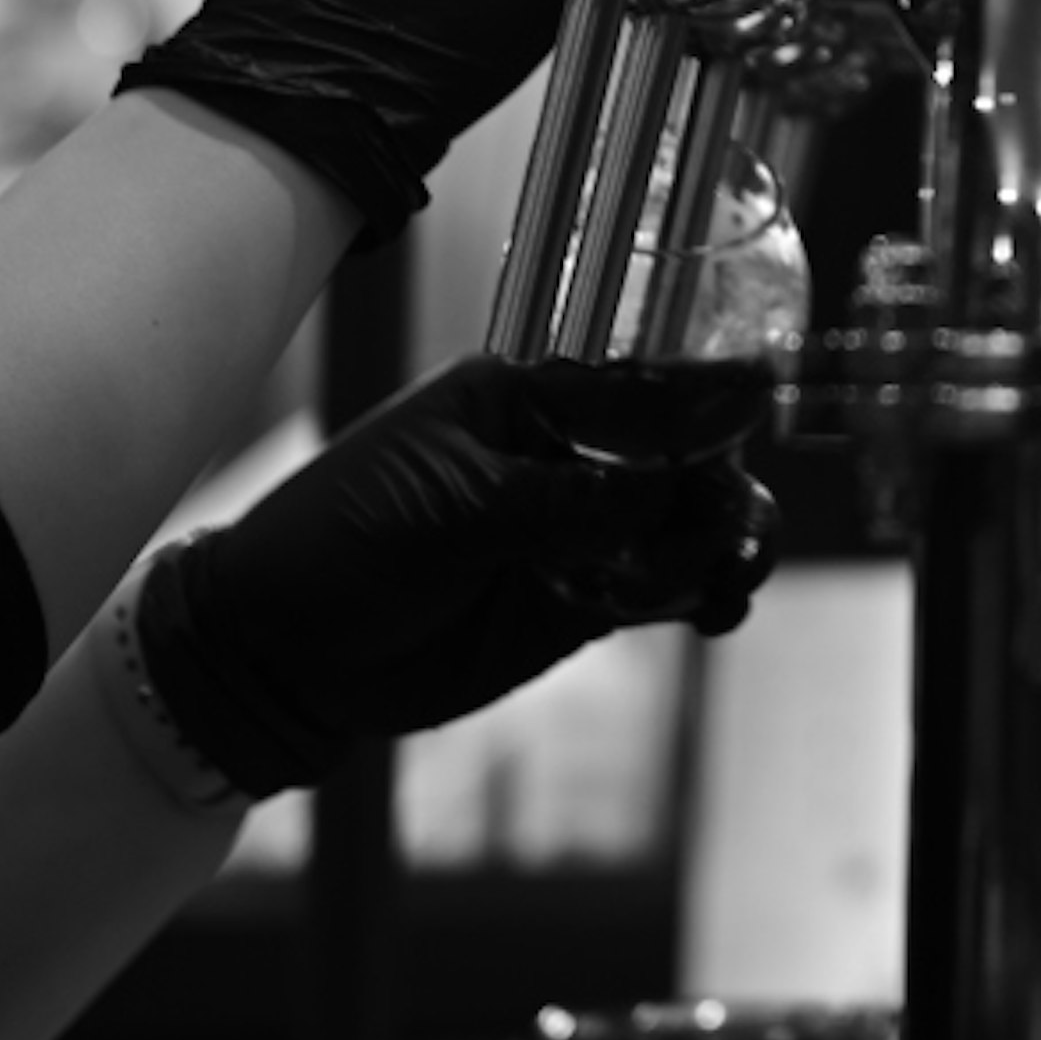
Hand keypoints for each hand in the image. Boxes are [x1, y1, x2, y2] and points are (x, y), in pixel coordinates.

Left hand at [132, 355, 779, 803]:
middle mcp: (564, 457)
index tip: (760, 390)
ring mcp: (576, 533)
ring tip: (727, 573)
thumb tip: (675, 488)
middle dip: (719, 480)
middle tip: (731, 519)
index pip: (632, 385)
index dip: (699, 392)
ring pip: (682, 526)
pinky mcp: (578, 604)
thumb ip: (569, 502)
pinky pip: (662, 591)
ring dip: (720, 541)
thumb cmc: (341, 544)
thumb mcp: (452, 509)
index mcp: (524, 398)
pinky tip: (712, 610)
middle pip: (677, 455)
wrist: (280, 654)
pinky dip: (698, 596)